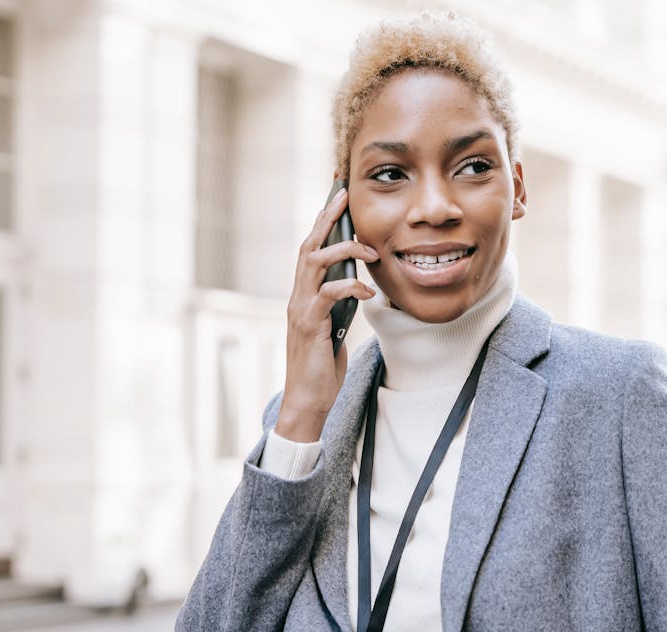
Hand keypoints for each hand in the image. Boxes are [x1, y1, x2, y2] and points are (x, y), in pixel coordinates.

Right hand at [275, 188, 377, 442]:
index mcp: (303, 294)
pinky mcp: (310, 325)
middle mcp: (297, 296)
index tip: (337, 199)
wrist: (308, 400)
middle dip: (326, 219)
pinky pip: (329, 295)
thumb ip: (339, 304)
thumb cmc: (323, 366)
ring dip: (343, 250)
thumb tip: (354, 286)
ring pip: (314, 263)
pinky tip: (369, 290)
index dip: (322, 223)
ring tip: (369, 249)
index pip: (311, 249)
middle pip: (308, 245)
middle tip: (343, 196)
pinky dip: (350, 286)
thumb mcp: (335, 327)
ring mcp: (300, 309)